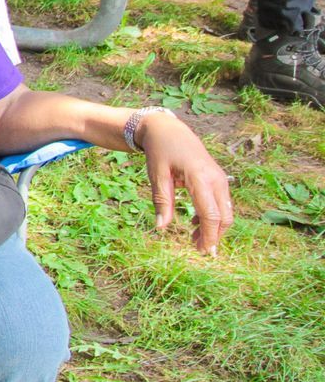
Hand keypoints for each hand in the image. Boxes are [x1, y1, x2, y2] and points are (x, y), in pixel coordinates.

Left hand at [137, 114, 232, 253]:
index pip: (211, 214)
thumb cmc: (160, 152)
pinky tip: (198, 224)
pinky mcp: (219, 179)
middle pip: (224, 216)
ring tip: (195, 239)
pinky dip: (214, 216)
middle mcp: (216, 179)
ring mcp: (220, 179)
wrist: (169, 131)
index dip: (209, 235)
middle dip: (215, 236)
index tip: (203, 251)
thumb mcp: (156, 175)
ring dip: (214, 228)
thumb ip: (162, 201)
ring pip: (225, 211)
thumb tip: (161, 228)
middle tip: (199, 250)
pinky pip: (222, 203)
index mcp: (200, 178)